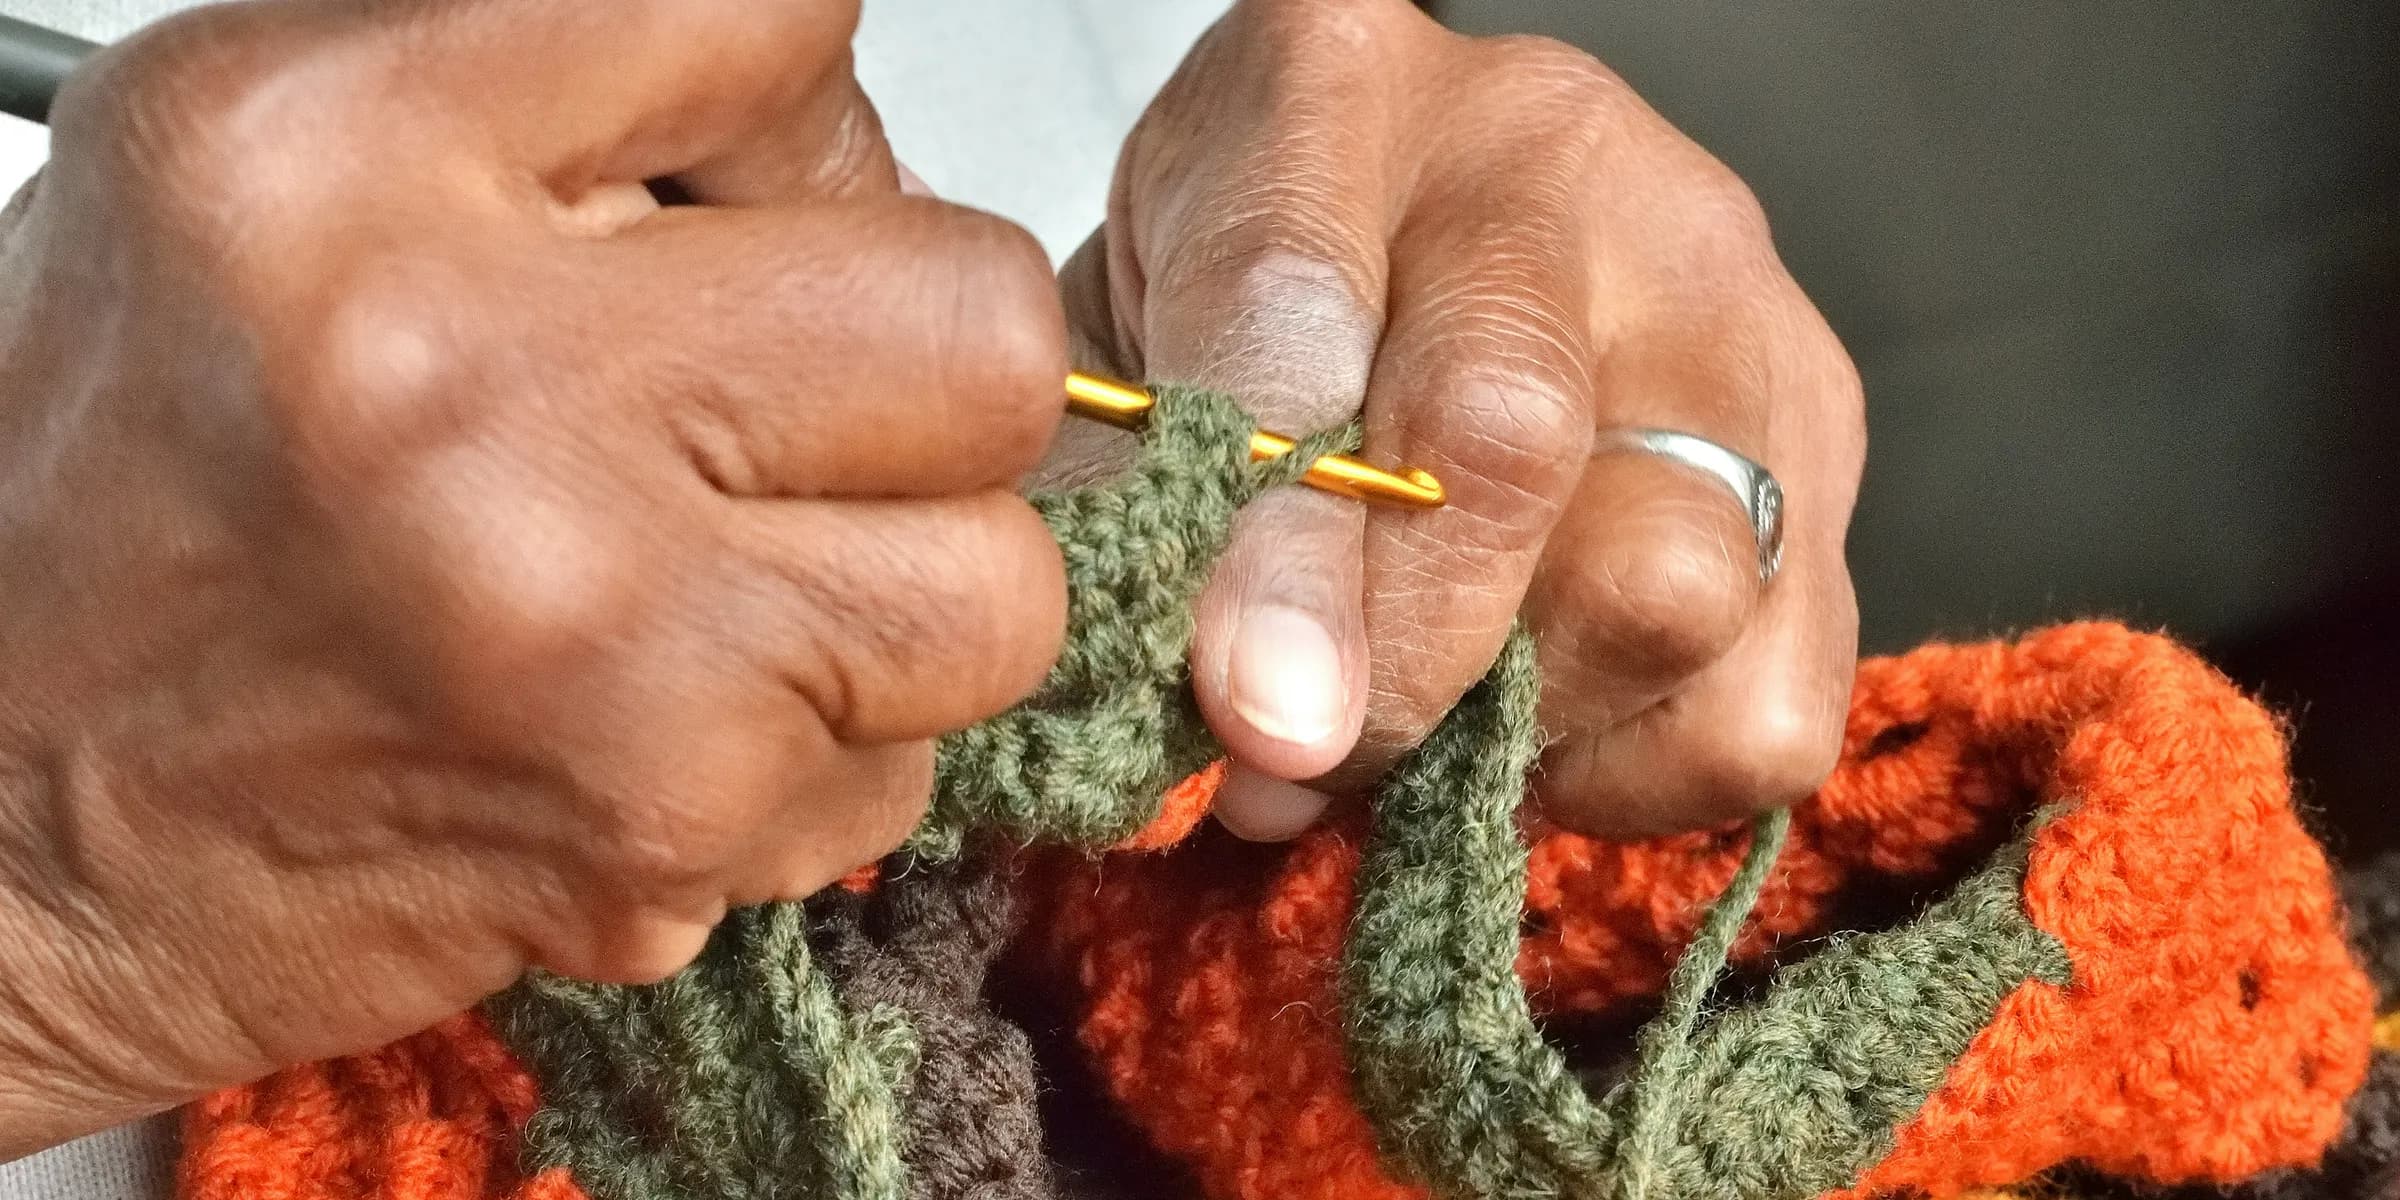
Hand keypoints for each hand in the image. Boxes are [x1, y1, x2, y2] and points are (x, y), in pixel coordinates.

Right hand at [0, 0, 1065, 1157]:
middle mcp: (466, 383)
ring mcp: (585, 627)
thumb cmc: (113, 500)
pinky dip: (817, 755)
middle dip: (924, 367)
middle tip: (801, 410)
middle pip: (979, 318)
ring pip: (1000, 578)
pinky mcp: (652, 825)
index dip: (800, 113)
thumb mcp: (257, 180)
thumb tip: (840, 136)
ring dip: (902, 586)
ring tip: (730, 586)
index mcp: (332, 157)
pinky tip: (654, 727)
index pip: (778, 18)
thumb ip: (555, 105)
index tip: (749, 190)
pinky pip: (908, 767)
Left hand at [1055, 0, 1862, 840]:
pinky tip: (1546, 718)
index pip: (1300, 304)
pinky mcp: (1821, 432)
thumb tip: (1253, 754)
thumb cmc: (1238, 311)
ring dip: (1526, 721)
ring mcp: (1718, 287)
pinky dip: (1643, 767)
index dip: (1275, 543)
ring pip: (1672, 581)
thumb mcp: (1135, 360)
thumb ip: (1150, 515)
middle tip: (1308, 757)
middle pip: (1509, 437)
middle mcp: (1550, 159)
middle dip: (1402, 659)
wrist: (1403, 247)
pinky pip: (1769, 695)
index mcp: (1330, 88)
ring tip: (1429, 730)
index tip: (1254, 713)